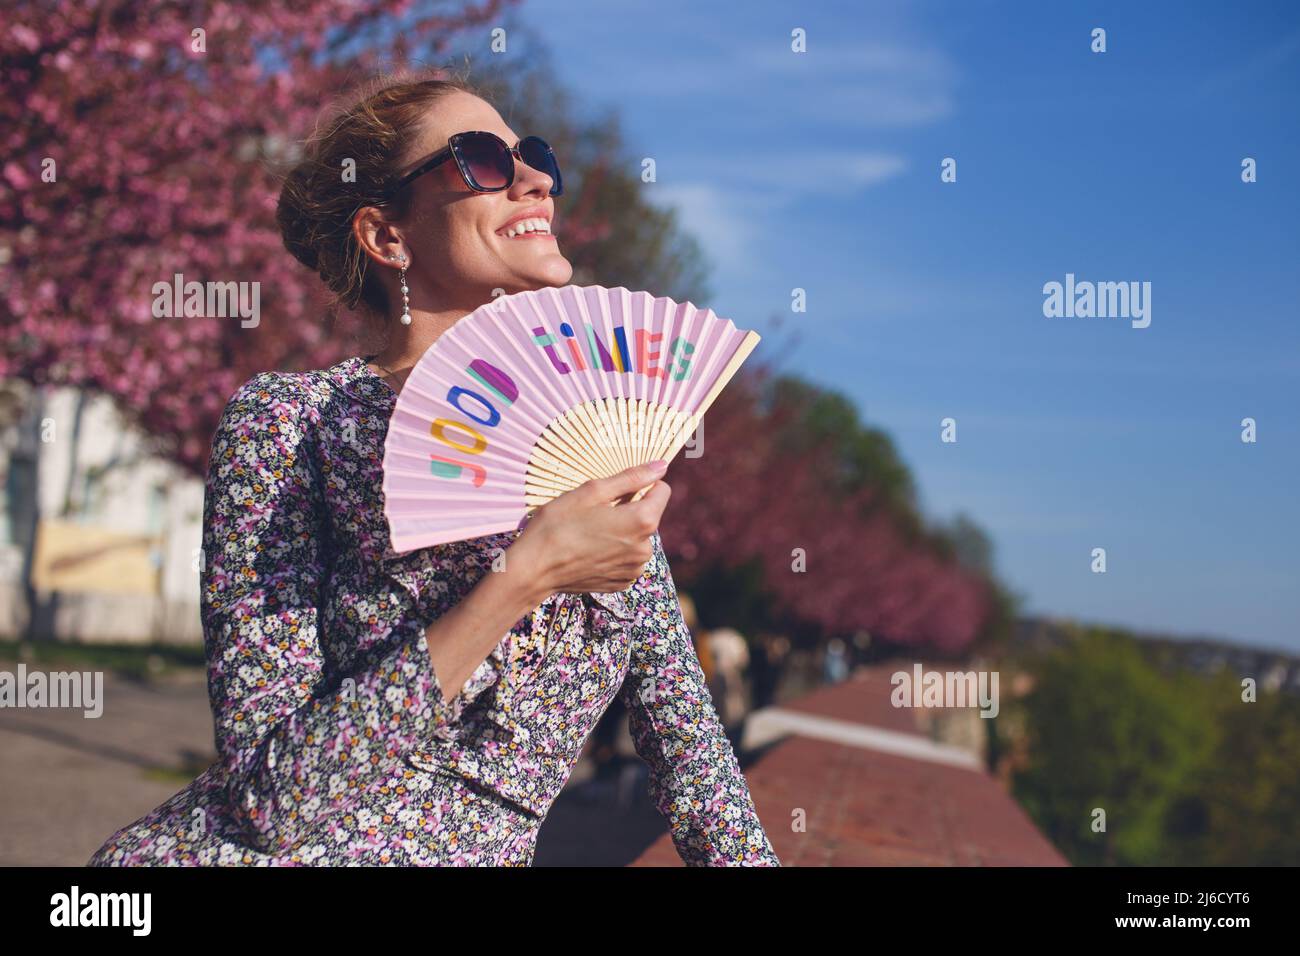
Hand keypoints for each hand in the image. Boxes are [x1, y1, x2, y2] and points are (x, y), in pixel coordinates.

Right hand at [512, 461, 671, 597]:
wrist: (534, 569)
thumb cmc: (558, 525)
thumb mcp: (592, 492)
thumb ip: (631, 478)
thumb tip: (662, 466)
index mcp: (642, 521)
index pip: (662, 491)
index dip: (642, 485)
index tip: (619, 490)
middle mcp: (645, 548)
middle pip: (648, 515)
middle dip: (628, 510)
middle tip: (594, 513)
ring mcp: (634, 569)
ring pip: (637, 538)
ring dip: (621, 532)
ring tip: (589, 533)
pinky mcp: (622, 582)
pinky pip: (626, 558)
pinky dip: (614, 552)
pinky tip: (589, 550)